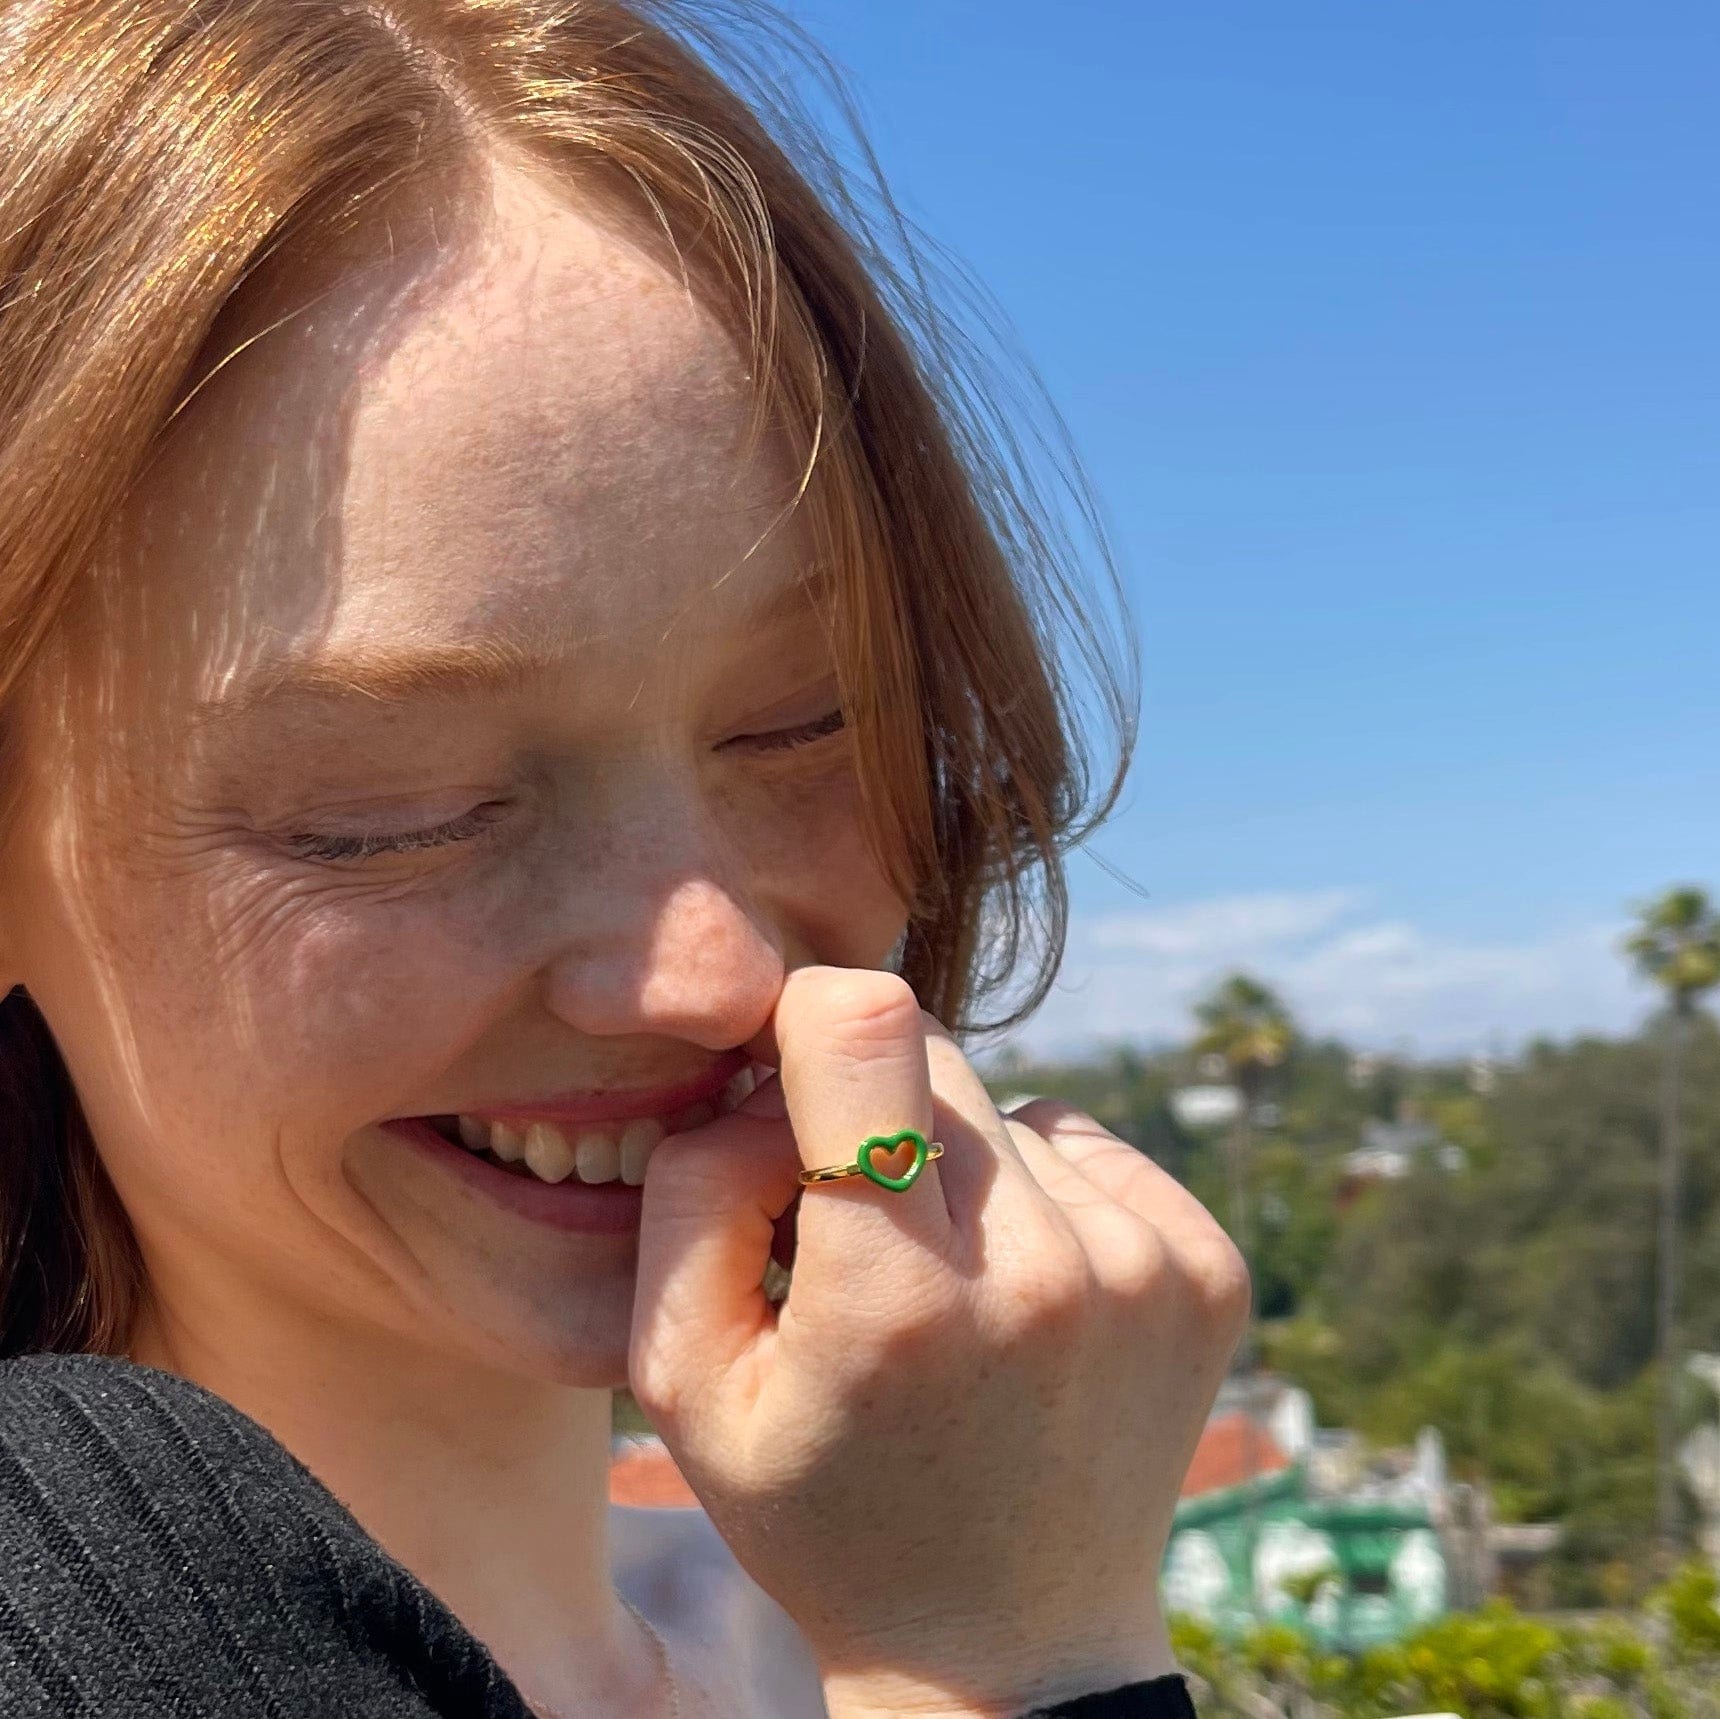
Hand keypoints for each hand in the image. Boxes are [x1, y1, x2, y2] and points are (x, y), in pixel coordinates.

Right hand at [630, 967, 1248, 1718]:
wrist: (1004, 1648)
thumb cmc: (823, 1510)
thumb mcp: (685, 1378)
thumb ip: (694, 1190)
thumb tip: (770, 1075)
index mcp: (897, 1301)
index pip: (864, 1024)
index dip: (804, 1017)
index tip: (783, 1075)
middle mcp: (1043, 1269)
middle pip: (933, 1052)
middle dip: (869, 1107)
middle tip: (854, 1227)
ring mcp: (1145, 1266)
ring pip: (1006, 1105)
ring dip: (957, 1165)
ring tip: (945, 1288)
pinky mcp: (1207, 1267)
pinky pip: (1084, 1143)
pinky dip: (1037, 1191)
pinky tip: (1019, 1294)